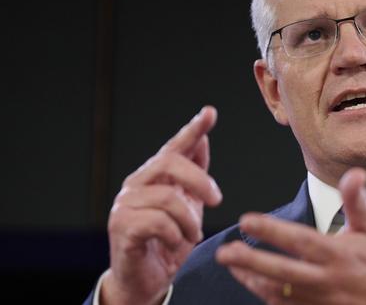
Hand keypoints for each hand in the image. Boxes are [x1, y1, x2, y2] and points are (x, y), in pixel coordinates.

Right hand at [101, 106, 222, 304]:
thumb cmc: (166, 240)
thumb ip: (193, 174)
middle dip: (199, 180)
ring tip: (191, 235)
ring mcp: (125, 205)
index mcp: (154, 176)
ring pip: (167, 198)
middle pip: (170, 163)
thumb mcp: (187, 205)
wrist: (145, 279)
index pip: (174, 147)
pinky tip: (173, 243)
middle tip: (217, 200)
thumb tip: (202, 139)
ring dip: (189, 220)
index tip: (210, 113)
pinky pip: (157, 222)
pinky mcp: (122, 227)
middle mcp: (136, 184)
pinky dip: (174, 235)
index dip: (193, 129)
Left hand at [216, 168, 365, 304]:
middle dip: (251, 262)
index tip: (247, 221)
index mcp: (337, 255)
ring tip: (230, 264)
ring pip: (277, 293)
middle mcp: (325, 280)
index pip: (300, 241)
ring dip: (251, 279)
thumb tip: (354, 172)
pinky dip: (263, 295)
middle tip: (224, 252)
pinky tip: (248, 281)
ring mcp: (317, 302)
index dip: (272, 231)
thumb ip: (357, 201)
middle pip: (282, 272)